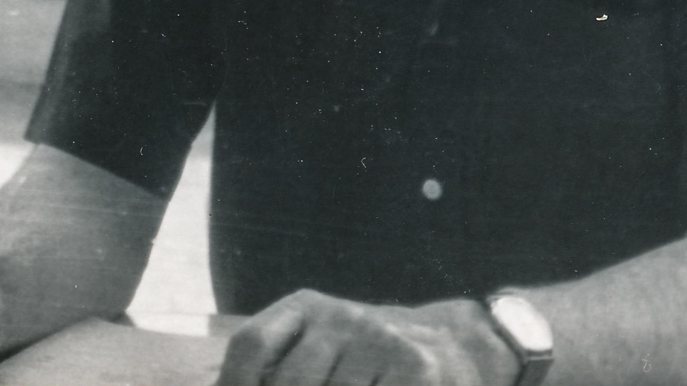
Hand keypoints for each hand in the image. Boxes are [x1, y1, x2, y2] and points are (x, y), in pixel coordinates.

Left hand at [218, 291, 511, 385]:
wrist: (453, 348)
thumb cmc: (365, 359)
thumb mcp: (320, 346)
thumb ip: (279, 366)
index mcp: (306, 307)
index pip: (252, 345)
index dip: (233, 382)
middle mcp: (341, 317)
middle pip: (288, 382)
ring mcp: (379, 341)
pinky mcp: (414, 369)